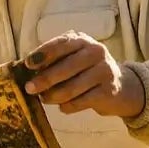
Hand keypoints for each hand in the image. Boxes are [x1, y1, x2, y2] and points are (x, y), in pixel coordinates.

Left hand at [23, 33, 144, 118]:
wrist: (120, 86)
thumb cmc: (87, 70)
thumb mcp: (74, 58)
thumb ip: (54, 60)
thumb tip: (28, 71)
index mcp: (83, 41)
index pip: (60, 44)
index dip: (43, 54)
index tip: (28, 65)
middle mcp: (96, 52)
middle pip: (65, 67)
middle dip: (44, 79)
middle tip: (29, 88)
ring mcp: (104, 72)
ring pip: (71, 88)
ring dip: (53, 96)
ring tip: (45, 99)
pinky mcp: (108, 92)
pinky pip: (79, 102)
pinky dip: (66, 106)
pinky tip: (63, 106)